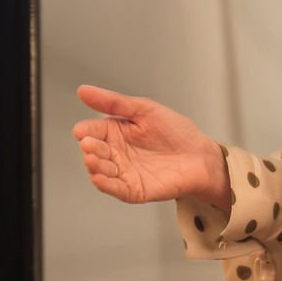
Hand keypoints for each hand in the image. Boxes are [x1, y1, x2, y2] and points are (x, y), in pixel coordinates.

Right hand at [72, 85, 233, 210]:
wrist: (200, 155)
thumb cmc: (175, 132)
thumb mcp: (144, 109)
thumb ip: (113, 102)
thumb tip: (83, 91)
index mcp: (116, 131)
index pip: (93, 130)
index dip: (85, 131)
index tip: (81, 132)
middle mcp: (116, 153)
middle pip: (95, 151)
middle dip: (90, 149)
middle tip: (89, 145)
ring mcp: (124, 172)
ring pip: (101, 171)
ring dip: (95, 166)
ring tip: (93, 159)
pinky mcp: (134, 189)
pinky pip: (115, 189)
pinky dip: (105, 185)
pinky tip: (98, 178)